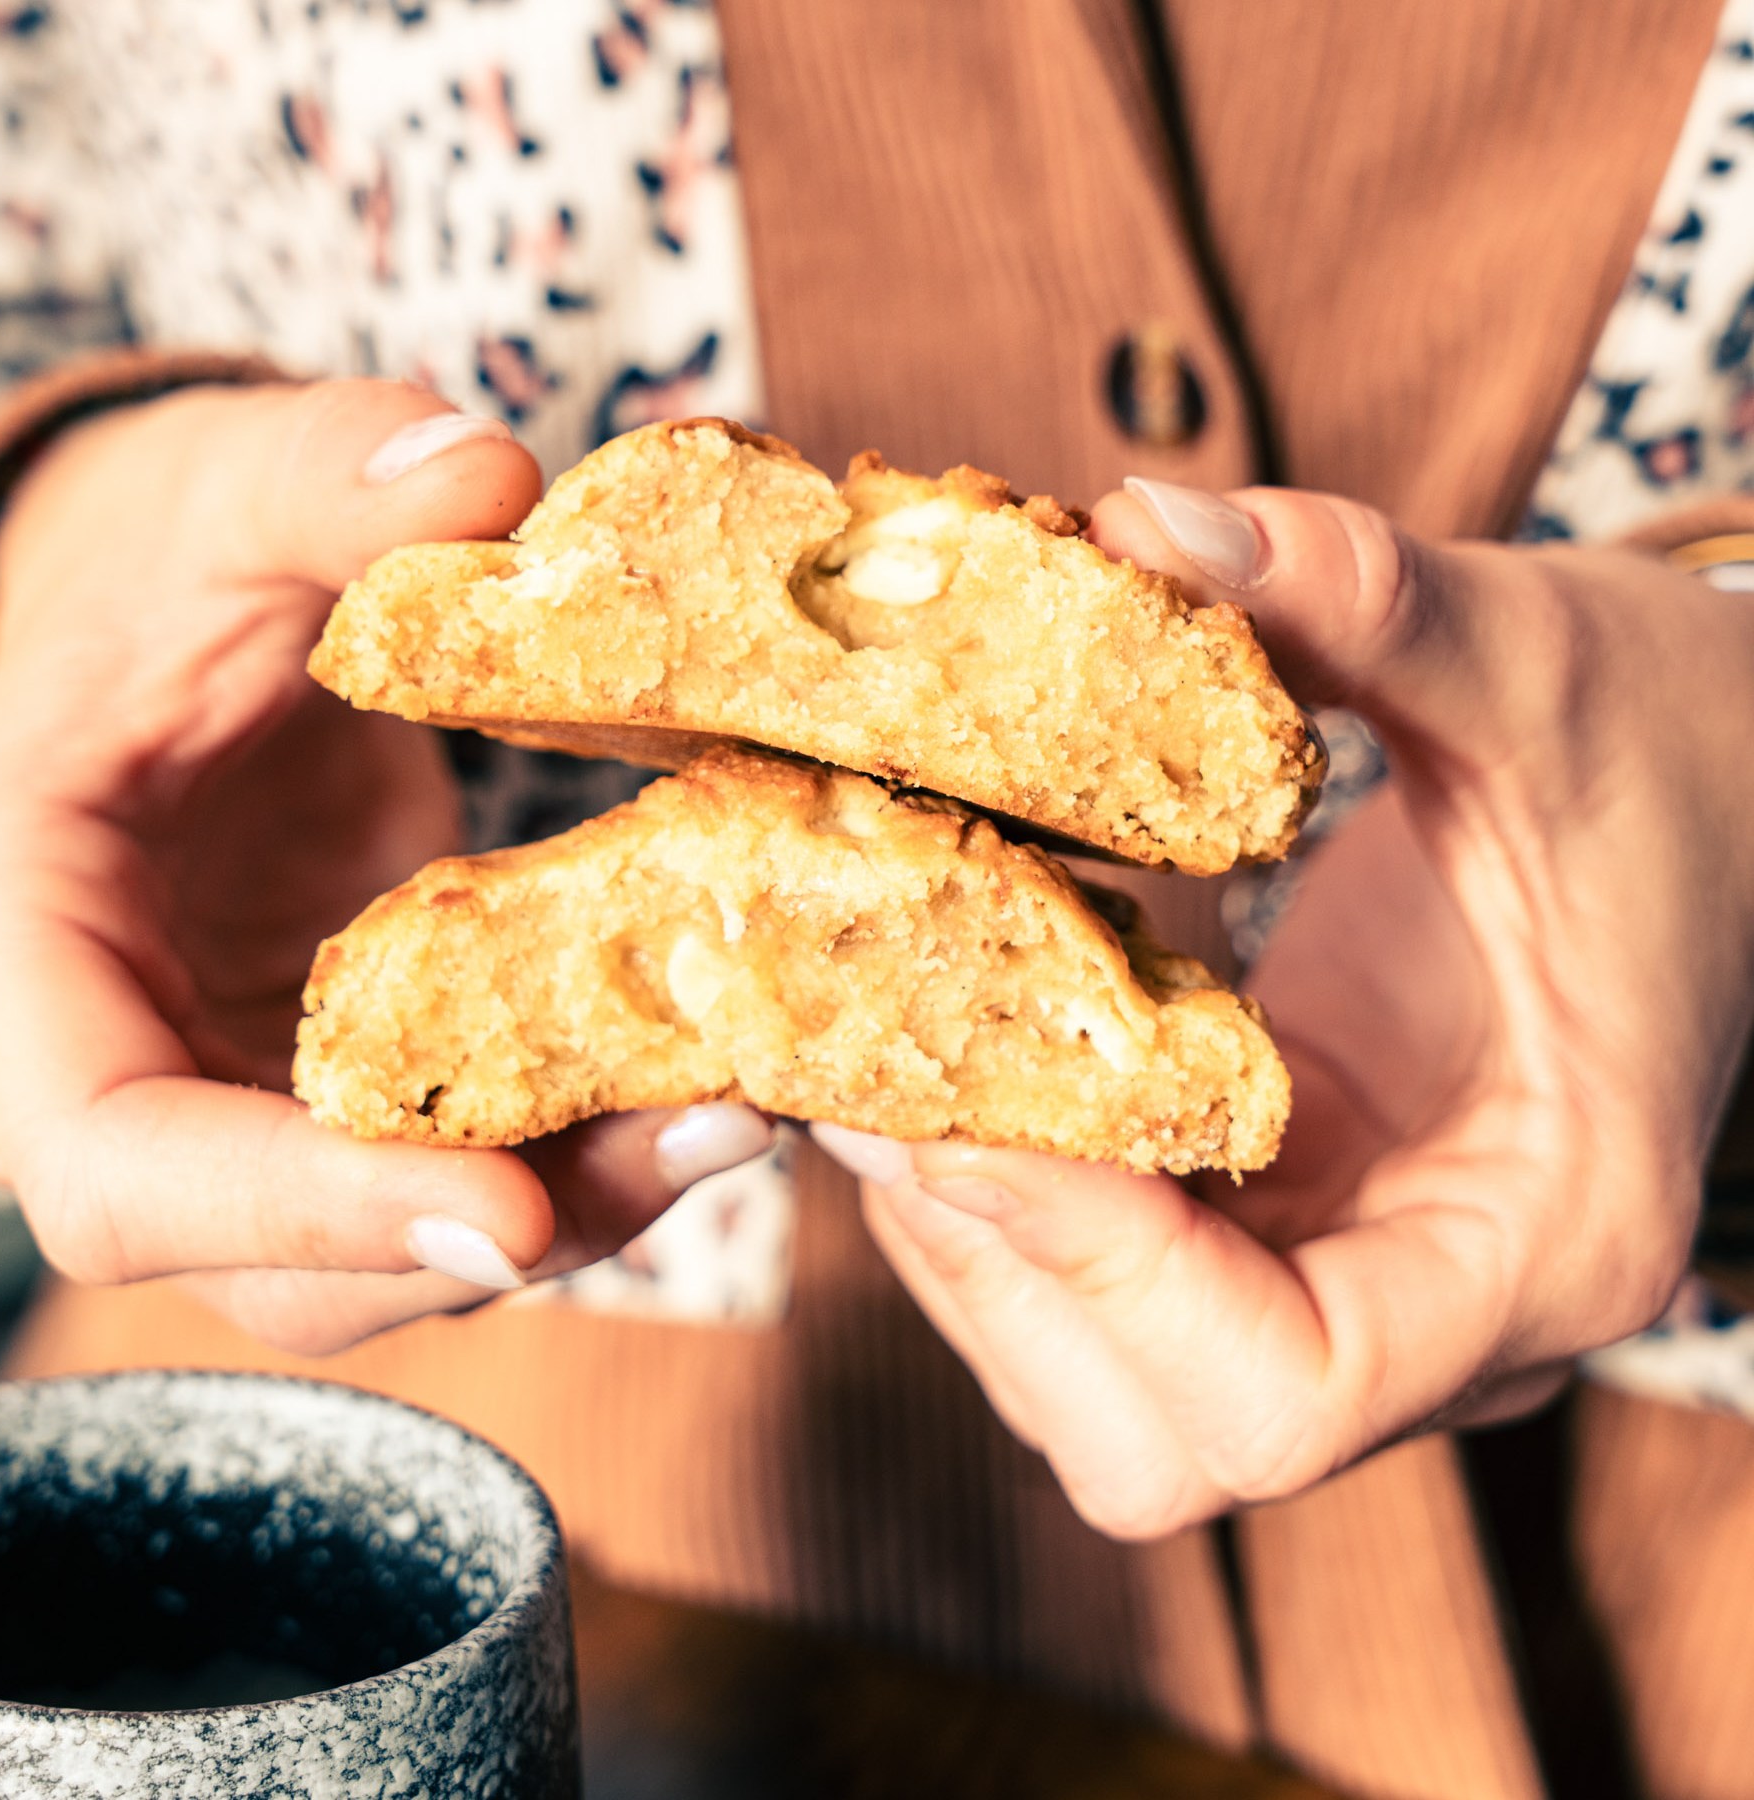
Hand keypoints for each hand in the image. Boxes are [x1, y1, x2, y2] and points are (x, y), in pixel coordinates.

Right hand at [0, 379, 768, 1352]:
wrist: (175, 608)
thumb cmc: (163, 555)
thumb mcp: (223, 490)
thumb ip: (326, 476)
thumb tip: (487, 476)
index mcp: (30, 949)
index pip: (117, 1168)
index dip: (300, 1212)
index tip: (509, 1210)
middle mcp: (128, 1064)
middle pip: (283, 1260)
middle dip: (497, 1226)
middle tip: (706, 1136)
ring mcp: (239, 1089)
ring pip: (390, 1243)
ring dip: (575, 1205)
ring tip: (744, 1111)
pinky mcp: (344, 1073)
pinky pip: (455, 1159)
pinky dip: (579, 1147)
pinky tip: (708, 1078)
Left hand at [816, 480, 1753, 1537]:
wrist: (1728, 791)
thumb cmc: (1665, 747)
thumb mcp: (1533, 662)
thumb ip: (1362, 601)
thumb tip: (1151, 523)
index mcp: (1541, 1235)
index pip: (1292, 1384)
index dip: (1099, 1269)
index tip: (966, 1104)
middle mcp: (1442, 1310)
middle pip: (1165, 1436)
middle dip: (996, 1269)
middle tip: (882, 1083)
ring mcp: (1356, 1276)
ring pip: (1106, 1386)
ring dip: (969, 1243)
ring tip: (878, 1061)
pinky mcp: (1288, 1221)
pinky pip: (1105, 1286)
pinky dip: (1002, 1204)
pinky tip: (952, 1057)